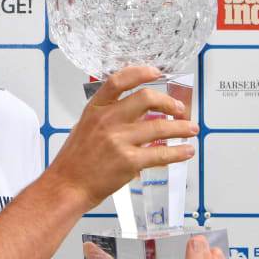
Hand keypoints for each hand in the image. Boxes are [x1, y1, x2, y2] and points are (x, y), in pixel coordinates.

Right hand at [45, 66, 198, 209]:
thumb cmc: (75, 160)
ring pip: (160, 126)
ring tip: (191, 129)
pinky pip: (161, 154)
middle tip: (179, 108)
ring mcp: (118, 140)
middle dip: (169, 102)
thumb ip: (108, 115)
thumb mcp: (85, 126)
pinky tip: (186, 151)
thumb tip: (137, 111)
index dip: (140, 72)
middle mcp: (107, 120)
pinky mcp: (129, 161)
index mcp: (95, 109)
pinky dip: (178, 152)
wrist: (68, 185)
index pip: (119, 81)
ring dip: (181, 127)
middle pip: (146, 98)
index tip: (156, 73)